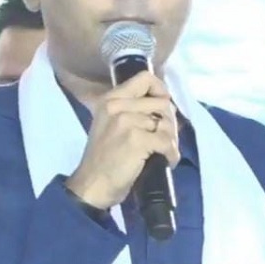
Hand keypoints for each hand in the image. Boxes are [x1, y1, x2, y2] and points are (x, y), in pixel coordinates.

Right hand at [66, 71, 179, 209]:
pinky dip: (171, 154)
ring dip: (172, 140)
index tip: (164, 107)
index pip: (145, 78)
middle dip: (171, 122)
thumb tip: (163, 106)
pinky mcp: (136, 139)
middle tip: (167, 138)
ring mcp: (127, 122)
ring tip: (165, 151)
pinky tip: (167, 161)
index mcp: (111, 99)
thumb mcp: (109, 124)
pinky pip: (166, 142)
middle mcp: (118, 105)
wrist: (92, 185)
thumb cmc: (103, 159)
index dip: (161, 90)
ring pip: (166, 123)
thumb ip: (130, 111)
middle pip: (162, 102)